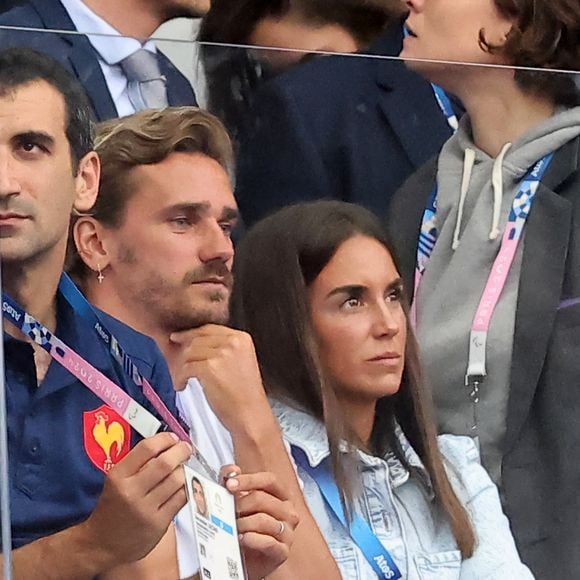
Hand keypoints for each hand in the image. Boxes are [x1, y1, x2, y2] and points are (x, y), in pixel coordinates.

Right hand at [80, 432, 191, 567]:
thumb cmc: (112, 509)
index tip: (173, 438)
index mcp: (118, 476)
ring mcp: (146, 509)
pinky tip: (183, 486)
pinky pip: (181, 499)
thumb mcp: (116, 481)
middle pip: (165, 463)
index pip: (147, 448)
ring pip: (177, 480)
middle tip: (185, 448)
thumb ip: (138, 463)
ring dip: (184, 470)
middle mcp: (131, 491)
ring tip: (183, 468)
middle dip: (181, 451)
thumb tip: (166, 444)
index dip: (165, 439)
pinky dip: (186, 488)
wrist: (101, 545)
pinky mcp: (158, 524)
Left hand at [169, 325, 271, 432]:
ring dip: (180, 367)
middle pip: (197, 339)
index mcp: (242, 338)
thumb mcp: (241, 362)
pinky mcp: (210, 367)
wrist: (250, 415)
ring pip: (189, 352)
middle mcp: (233, 342)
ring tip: (182, 379)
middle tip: (176, 362)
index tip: (179, 338)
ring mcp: (222, 353)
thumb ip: (224, 349)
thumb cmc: (245, 396)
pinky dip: (180, 378)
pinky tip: (183, 385)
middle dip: (183, 351)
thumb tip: (196, 344)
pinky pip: (186, 367)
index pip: (209, 329)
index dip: (191, 334)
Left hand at [222, 466, 299, 579]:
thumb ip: (233, 481)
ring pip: (263, 520)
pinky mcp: (282, 552)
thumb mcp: (237, 501)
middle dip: (240, 504)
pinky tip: (241, 539)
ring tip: (232, 527)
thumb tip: (231, 470)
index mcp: (281, 496)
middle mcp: (288, 512)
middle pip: (262, 499)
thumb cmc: (244, 527)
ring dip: (242, 523)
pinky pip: (268, 542)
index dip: (249, 480)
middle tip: (227, 511)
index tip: (229, 484)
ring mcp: (288, 532)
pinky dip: (251, 539)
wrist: (246, 560)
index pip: (269, 480)